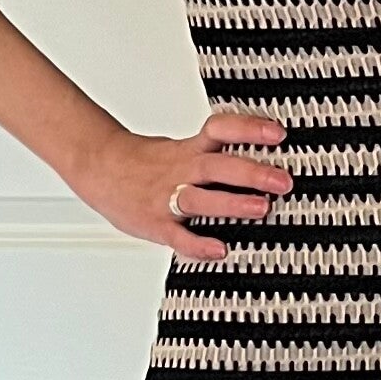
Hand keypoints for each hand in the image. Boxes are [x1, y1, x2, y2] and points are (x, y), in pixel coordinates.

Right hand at [73, 106, 291, 259]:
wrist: (97, 165)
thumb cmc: (144, 162)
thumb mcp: (181, 149)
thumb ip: (214, 154)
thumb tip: (258, 158)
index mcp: (189, 149)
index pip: (221, 130)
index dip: (249, 129)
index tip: (278, 133)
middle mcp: (181, 170)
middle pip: (218, 166)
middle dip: (252, 173)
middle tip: (283, 180)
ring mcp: (167, 197)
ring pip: (200, 198)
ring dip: (231, 203)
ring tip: (261, 209)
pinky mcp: (155, 223)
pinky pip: (177, 236)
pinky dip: (197, 244)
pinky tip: (218, 249)